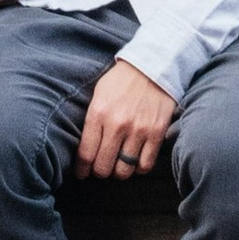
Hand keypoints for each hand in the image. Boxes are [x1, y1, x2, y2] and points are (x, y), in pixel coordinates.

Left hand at [76, 58, 173, 178]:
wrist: (152, 66)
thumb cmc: (121, 81)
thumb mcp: (98, 95)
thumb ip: (91, 120)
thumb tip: (84, 148)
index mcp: (98, 113)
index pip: (86, 154)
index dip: (82, 169)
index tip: (82, 173)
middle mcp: (117, 124)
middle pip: (103, 166)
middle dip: (99, 172)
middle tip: (100, 168)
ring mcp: (138, 130)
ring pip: (124, 170)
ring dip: (119, 172)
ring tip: (117, 165)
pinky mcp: (156, 133)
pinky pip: (145, 165)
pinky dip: (138, 168)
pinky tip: (135, 161)